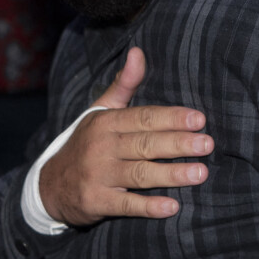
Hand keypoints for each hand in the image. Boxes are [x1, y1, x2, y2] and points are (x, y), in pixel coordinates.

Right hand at [39, 47, 213, 226]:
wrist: (49, 183)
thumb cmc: (86, 141)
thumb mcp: (100, 110)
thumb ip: (124, 84)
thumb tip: (138, 51)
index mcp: (106, 122)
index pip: (144, 117)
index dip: (172, 118)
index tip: (199, 119)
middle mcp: (102, 146)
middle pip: (145, 144)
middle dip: (178, 143)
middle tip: (208, 144)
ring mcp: (98, 175)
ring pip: (140, 174)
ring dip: (172, 174)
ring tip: (200, 173)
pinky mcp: (96, 202)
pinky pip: (126, 205)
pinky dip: (148, 207)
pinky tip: (172, 206)